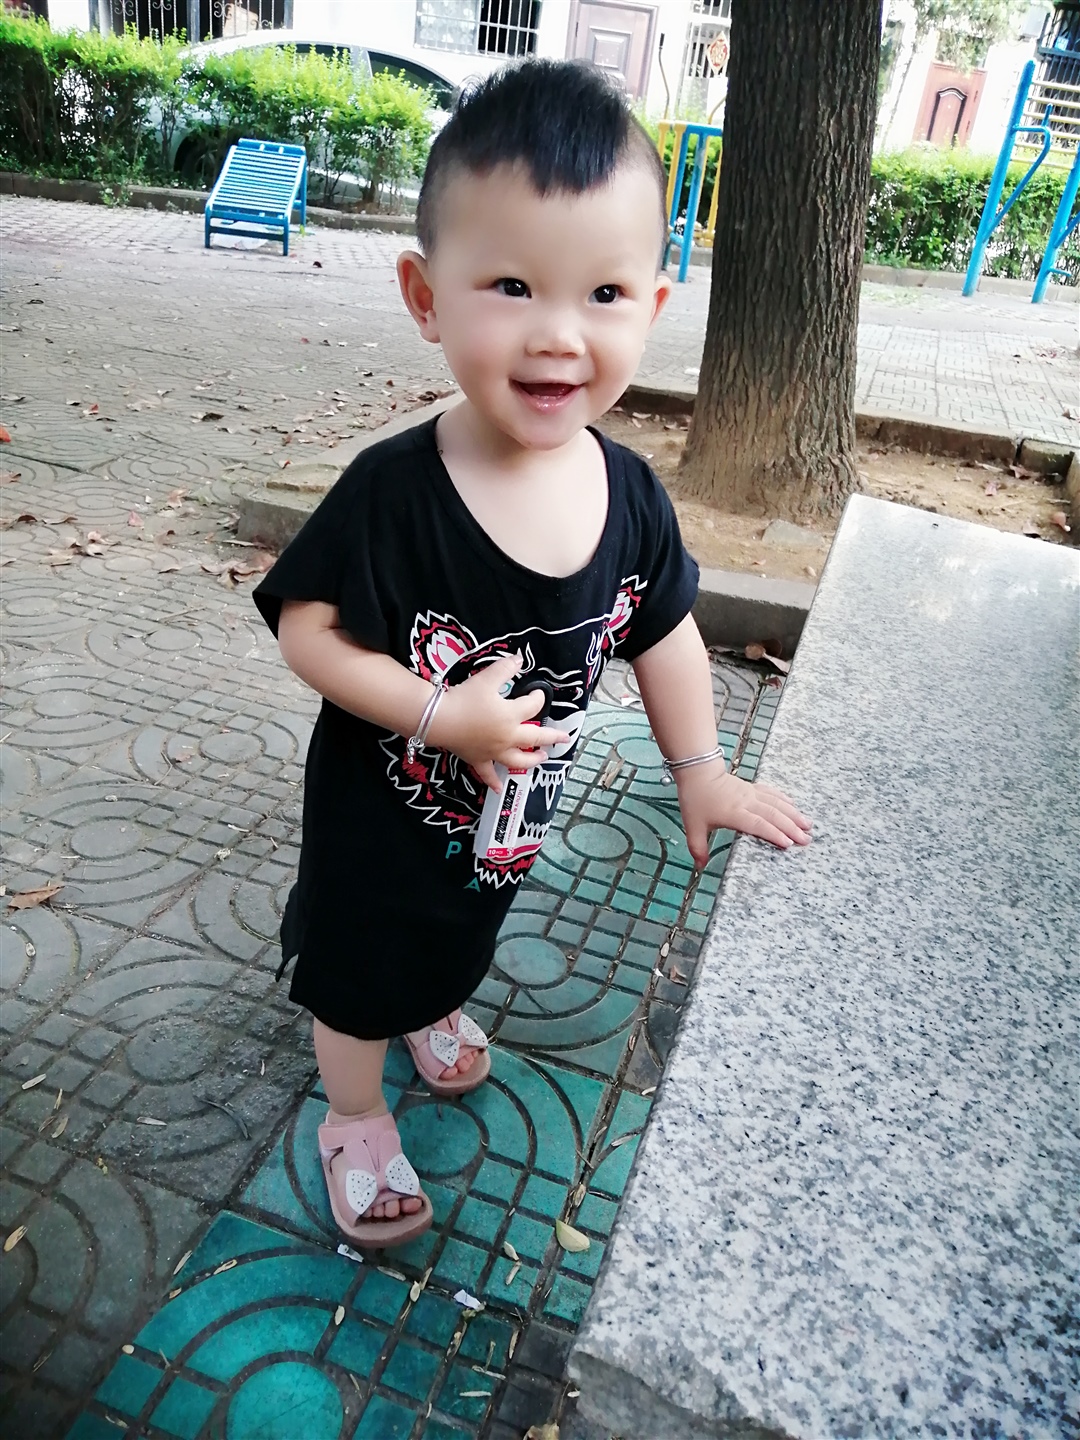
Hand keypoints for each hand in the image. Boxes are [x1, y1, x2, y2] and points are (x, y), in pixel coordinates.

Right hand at [428, 653, 570, 791]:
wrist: (439, 719)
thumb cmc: (464, 698)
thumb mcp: (486, 678)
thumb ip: (505, 668)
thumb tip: (519, 659)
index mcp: (511, 716)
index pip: (533, 706)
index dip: (538, 697)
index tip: (538, 692)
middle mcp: (507, 736)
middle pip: (535, 738)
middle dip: (551, 737)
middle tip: (563, 738)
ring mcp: (494, 751)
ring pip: (518, 760)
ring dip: (532, 760)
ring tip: (541, 758)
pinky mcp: (478, 759)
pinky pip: (488, 774)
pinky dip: (493, 782)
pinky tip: (499, 789)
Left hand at [675, 760, 811, 866]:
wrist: (698, 771)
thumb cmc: (696, 799)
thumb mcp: (692, 826)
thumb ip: (698, 847)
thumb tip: (700, 867)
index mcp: (733, 813)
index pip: (757, 824)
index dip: (773, 834)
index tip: (788, 843)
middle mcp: (746, 802)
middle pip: (773, 815)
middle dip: (791, 828)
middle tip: (806, 839)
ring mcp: (751, 793)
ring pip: (776, 804)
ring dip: (793, 814)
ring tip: (808, 825)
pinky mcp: (752, 788)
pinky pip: (772, 793)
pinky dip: (784, 800)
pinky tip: (794, 807)